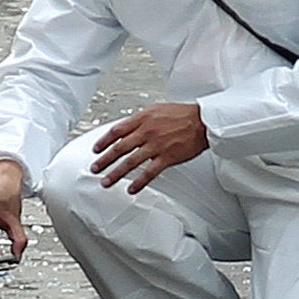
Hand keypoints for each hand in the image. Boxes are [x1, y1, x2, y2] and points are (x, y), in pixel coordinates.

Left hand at [90, 103, 207, 192]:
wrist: (203, 121)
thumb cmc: (183, 115)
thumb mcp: (157, 110)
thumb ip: (141, 120)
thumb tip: (128, 127)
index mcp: (143, 119)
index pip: (116, 130)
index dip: (103, 141)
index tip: (96, 149)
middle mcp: (147, 132)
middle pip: (119, 148)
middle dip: (104, 160)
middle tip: (95, 168)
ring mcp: (156, 145)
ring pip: (130, 161)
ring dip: (116, 173)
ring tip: (106, 182)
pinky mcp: (167, 157)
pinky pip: (149, 172)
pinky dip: (139, 182)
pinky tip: (131, 188)